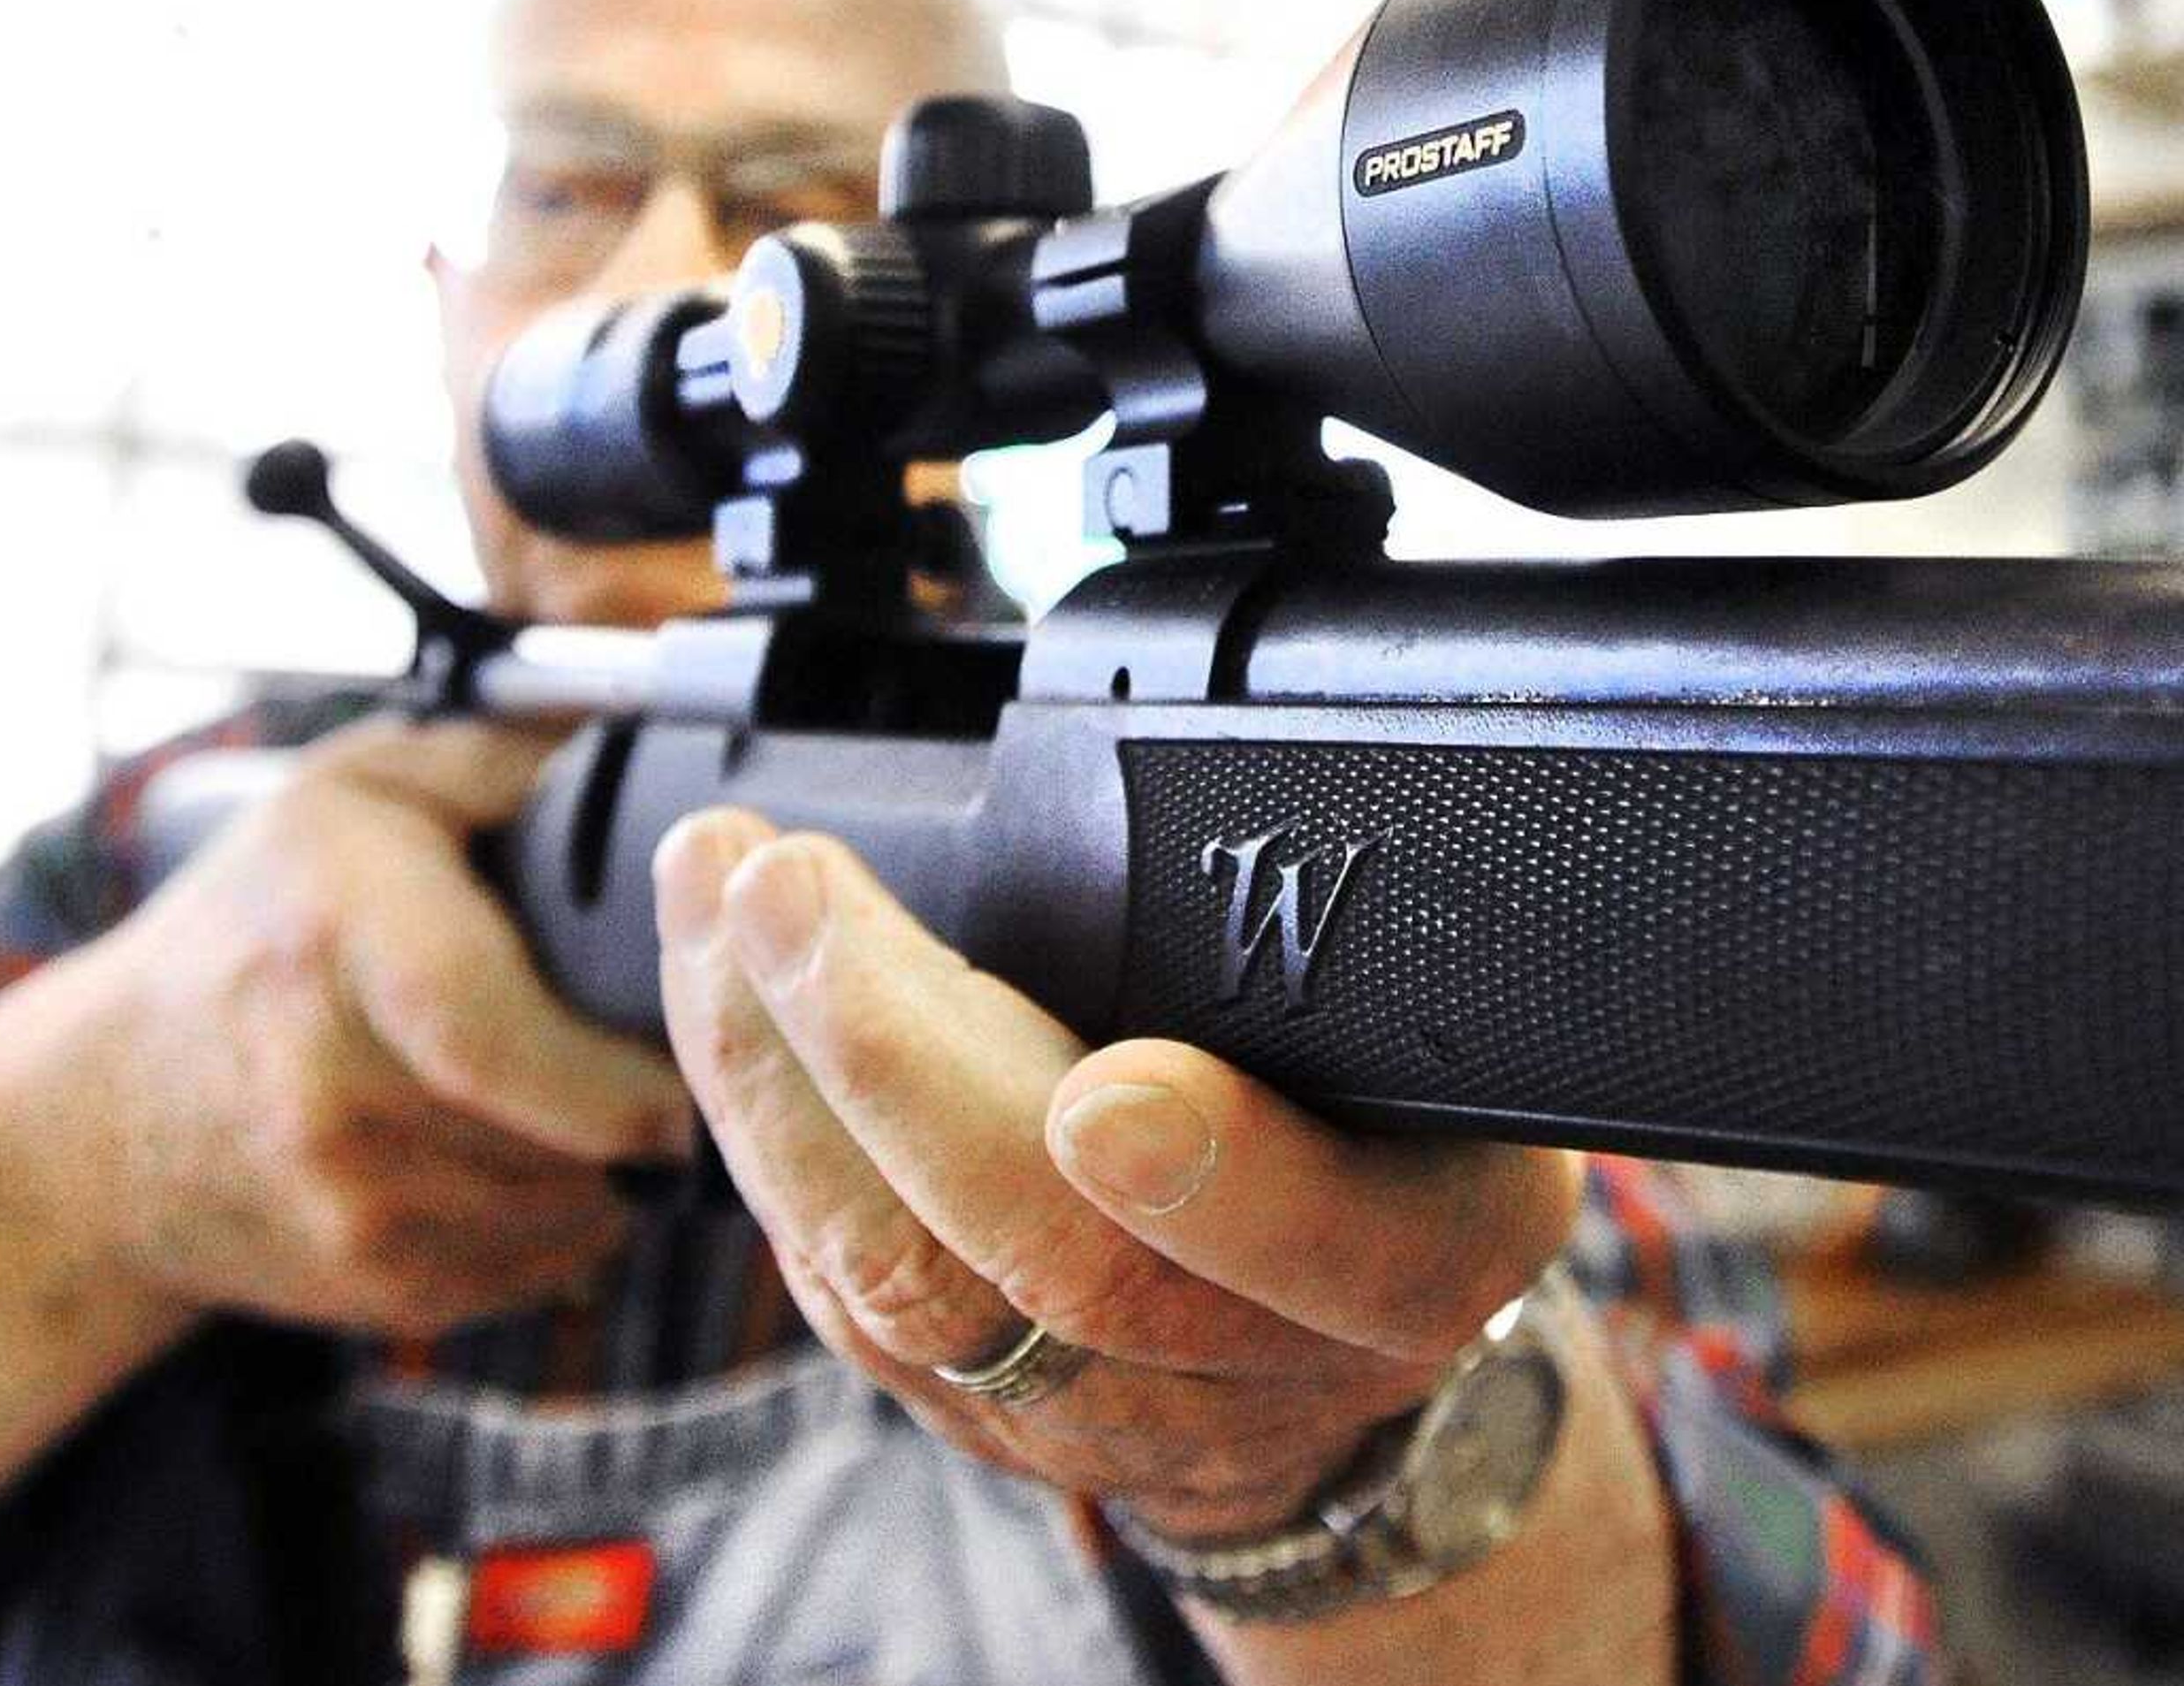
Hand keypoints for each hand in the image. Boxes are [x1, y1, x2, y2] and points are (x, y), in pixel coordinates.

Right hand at [79, 719, 698, 1334]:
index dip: (610, 1069)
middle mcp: (328, 1089)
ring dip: (610, 1161)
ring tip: (588, 1093)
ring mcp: (347, 1207)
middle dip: (641, 1105)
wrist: (105, 1119)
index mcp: (336, 940)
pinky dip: (566, 1219)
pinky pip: (537, 1266)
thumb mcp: (354, 792)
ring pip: (567, 1205)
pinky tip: (533, 1154)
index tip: (684, 1065)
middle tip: (671, 1058)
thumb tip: (646, 753)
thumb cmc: (260, 926)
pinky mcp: (372, 1286)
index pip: (485, 1031)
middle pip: (559, 1131)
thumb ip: (502, 761)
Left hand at [651, 809, 1583, 1539]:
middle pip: (1054, 1263)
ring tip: (721, 889)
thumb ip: (1379, 968)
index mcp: (1411, 1265)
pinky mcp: (951, 1400)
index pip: (1328, 1246)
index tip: (1113, 1096)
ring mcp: (1082, 1404)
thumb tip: (1254, 780)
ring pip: (904, 1282)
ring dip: (780, 1072)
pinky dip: (757, 1114)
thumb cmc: (1402, 1160)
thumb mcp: (1469, 1061)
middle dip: (896, 1066)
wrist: (1324, 1382)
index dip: (1220, 1182)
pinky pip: (831, 1278)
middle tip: (795, 893)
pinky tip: (715, 977)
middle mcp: (1243, 1359)